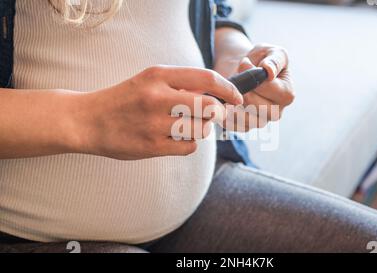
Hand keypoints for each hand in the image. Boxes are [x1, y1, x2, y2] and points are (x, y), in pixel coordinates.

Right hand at [75, 65, 242, 159]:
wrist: (87, 120)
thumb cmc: (124, 100)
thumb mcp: (149, 80)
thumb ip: (180, 84)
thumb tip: (216, 94)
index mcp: (158, 75)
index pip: (207, 79)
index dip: (229, 89)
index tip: (237, 97)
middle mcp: (157, 97)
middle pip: (210, 108)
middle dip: (218, 113)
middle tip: (214, 115)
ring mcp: (154, 123)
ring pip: (201, 129)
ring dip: (200, 129)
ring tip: (185, 126)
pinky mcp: (151, 146)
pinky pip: (188, 147)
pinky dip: (187, 144)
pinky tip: (173, 139)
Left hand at [220, 44, 294, 131]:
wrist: (244, 70)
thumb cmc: (261, 59)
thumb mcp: (271, 52)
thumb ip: (274, 60)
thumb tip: (269, 71)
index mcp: (287, 95)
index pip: (269, 89)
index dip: (253, 75)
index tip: (244, 62)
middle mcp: (276, 112)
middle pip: (257, 107)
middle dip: (242, 90)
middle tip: (234, 77)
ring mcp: (261, 122)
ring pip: (245, 119)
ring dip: (232, 102)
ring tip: (227, 88)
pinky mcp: (244, 126)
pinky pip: (233, 125)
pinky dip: (224, 113)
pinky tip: (222, 99)